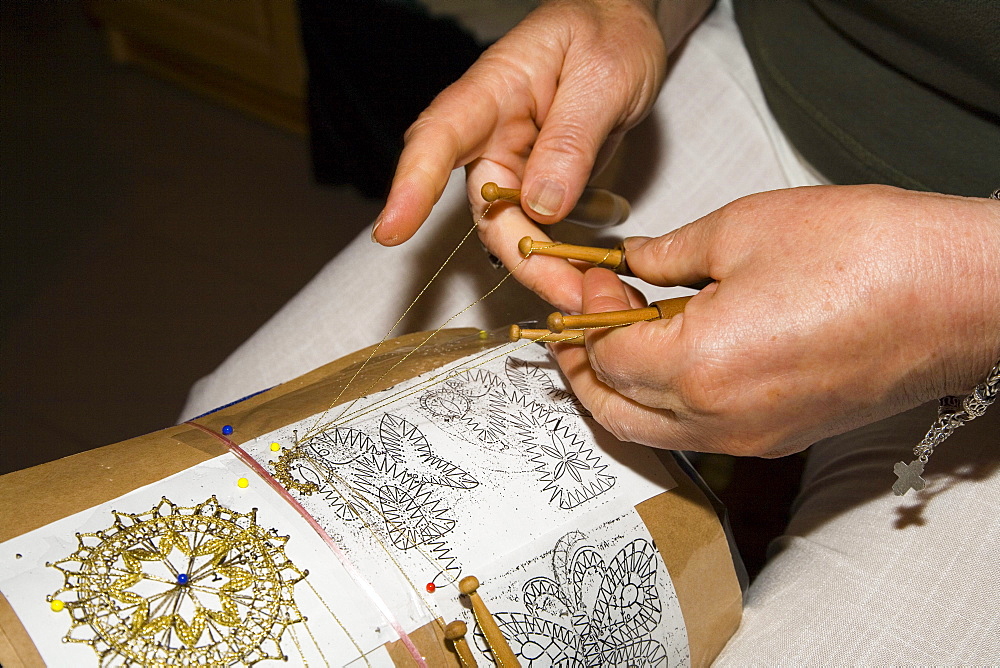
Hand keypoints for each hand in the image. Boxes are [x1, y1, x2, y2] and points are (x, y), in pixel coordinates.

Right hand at [372, 0, 708, 311]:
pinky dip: (558, 255)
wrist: (626, 29)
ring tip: (584, 289)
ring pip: (511, 227)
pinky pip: (536, 228)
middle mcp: (491, 132)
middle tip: (566, 292)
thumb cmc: (609, 34)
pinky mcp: (534, 182)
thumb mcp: (603, 76)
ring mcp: (512, 160)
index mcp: (494, 90)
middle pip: (484, 207)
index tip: (391, 231)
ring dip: (543, 265)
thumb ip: (572, 137)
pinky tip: (584, 272)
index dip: (411, 187)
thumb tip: (541, 204)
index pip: (438, 137)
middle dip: (519, 256)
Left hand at [550, 185, 999, 456]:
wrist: (961, 292)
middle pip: (616, 413)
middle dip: (586, 368)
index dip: (587, 316)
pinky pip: (699, 431)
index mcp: (700, 368)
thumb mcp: (745, 230)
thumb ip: (668, 254)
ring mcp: (754, 438)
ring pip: (654, 431)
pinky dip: (668, 400)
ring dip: (624, 388)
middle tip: (584, 320)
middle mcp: (721, 421)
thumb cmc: (871, 257)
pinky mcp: (782, 437)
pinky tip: (677, 352)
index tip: (594, 279)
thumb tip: (634, 262)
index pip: (605, 358)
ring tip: (625, 333)